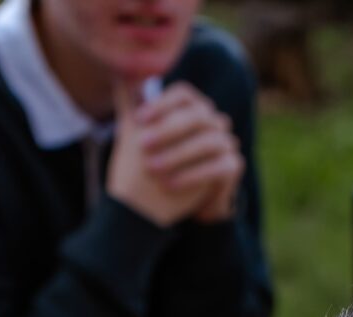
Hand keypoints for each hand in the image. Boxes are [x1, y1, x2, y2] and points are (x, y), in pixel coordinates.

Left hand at [107, 81, 242, 226]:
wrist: (178, 201)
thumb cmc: (160, 164)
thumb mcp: (141, 137)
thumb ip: (133, 110)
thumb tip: (121, 80)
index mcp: (194, 108)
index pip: (183, 94)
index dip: (161, 103)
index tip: (138, 119)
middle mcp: (214, 121)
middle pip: (196, 115)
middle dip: (167, 130)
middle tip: (142, 145)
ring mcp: (226, 143)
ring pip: (208, 142)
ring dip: (178, 155)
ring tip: (152, 169)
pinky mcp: (232, 167)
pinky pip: (216, 168)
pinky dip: (192, 176)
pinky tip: (169, 185)